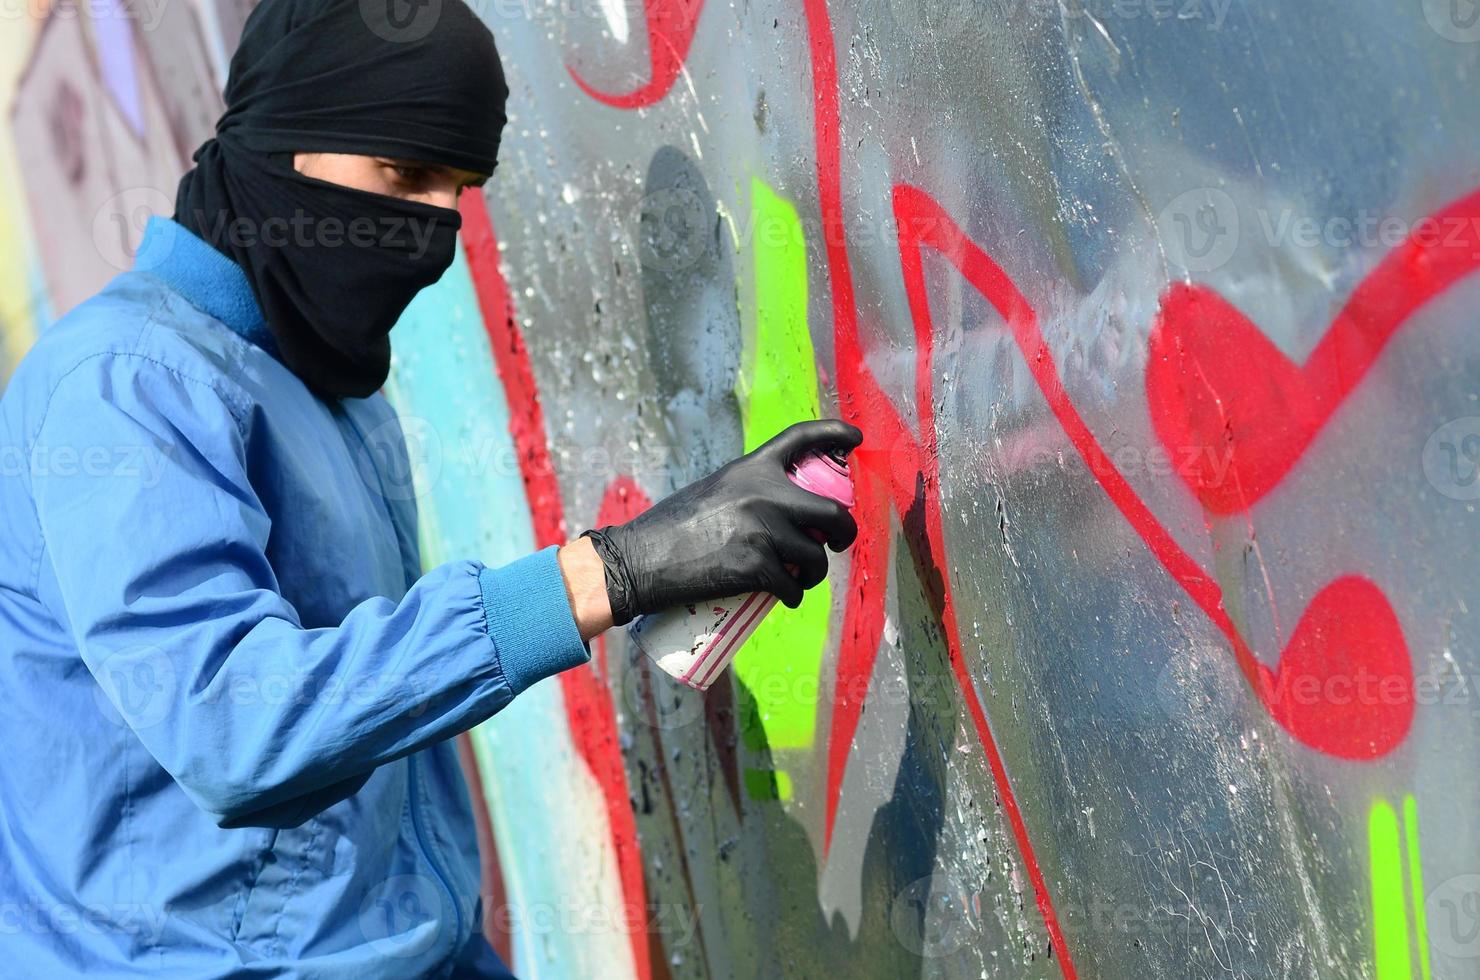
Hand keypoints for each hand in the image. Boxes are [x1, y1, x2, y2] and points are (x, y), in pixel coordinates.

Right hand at [581, 420, 862, 625]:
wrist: (640, 559)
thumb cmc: (669, 528)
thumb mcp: (712, 491)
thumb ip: (746, 494)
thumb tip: (778, 513)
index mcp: (751, 468)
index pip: (801, 438)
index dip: (834, 432)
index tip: (855, 439)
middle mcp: (764, 494)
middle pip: (832, 512)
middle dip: (844, 532)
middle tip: (837, 542)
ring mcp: (763, 532)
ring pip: (816, 556)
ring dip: (815, 572)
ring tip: (801, 578)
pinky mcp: (757, 568)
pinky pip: (794, 586)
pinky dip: (794, 596)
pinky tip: (789, 598)